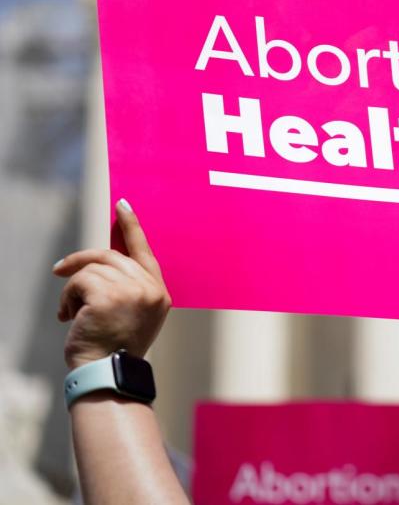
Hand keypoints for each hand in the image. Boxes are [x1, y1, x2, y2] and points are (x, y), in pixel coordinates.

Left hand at [53, 199, 170, 369]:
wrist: (106, 372)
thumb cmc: (113, 347)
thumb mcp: (132, 314)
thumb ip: (128, 286)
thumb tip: (104, 259)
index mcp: (159, 293)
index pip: (144, 251)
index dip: (131, 226)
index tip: (122, 205)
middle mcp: (149, 288)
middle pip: (111, 255)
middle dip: (81, 261)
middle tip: (60, 270)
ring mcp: (131, 291)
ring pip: (92, 269)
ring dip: (73, 289)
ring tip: (70, 312)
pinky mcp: (108, 296)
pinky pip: (79, 281)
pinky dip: (67, 297)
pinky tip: (67, 316)